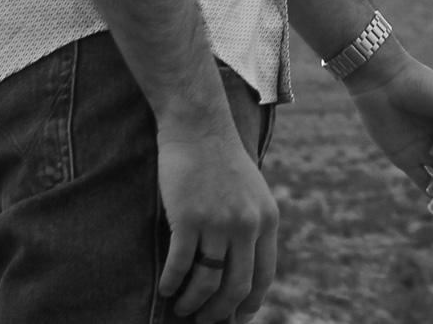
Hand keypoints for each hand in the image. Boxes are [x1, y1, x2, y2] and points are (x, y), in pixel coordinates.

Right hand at [155, 128, 278, 322]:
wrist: (200, 128)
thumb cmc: (222, 162)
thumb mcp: (252, 193)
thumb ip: (251, 227)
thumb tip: (240, 269)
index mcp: (267, 219)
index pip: (264, 276)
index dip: (250, 304)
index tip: (237, 320)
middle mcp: (248, 223)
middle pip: (236, 286)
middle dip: (218, 312)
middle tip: (203, 322)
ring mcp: (219, 221)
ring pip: (207, 282)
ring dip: (191, 303)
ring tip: (180, 308)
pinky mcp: (189, 218)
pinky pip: (180, 266)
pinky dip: (171, 283)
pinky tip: (165, 288)